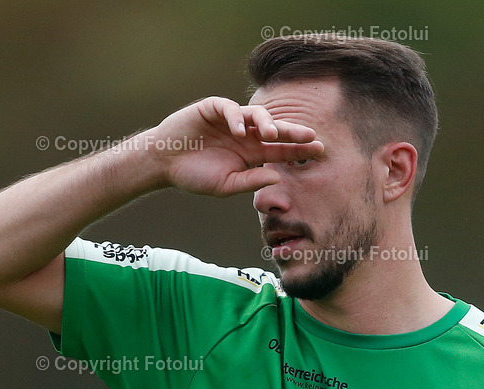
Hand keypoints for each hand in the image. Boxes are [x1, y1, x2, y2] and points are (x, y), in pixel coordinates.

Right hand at [144, 96, 322, 196]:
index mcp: (251, 153)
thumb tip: (277, 177)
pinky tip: (237, 131)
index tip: (319, 151)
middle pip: (275, 129)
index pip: (280, 149)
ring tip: (272, 134)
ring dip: (267, 123)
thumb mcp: (225, 185)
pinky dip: (235, 117)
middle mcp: (245, 134)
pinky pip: (230, 108)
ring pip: (256, 115)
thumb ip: (250, 181)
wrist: (164, 163)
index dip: (299, 149)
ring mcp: (230, 120)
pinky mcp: (213, 109)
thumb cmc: (194, 176)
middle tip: (310, 136)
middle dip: (293, 132)